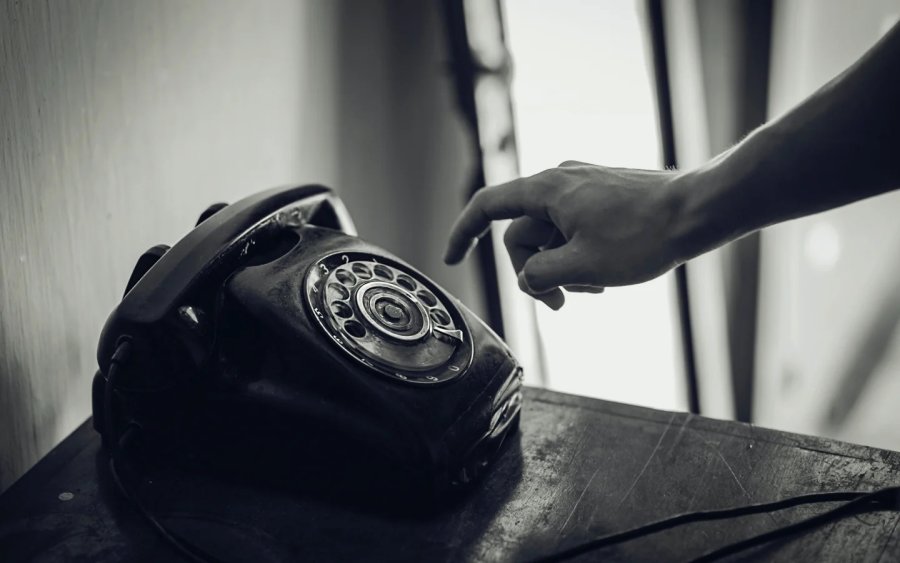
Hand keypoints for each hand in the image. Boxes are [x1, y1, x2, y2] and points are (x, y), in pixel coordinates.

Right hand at [444, 161, 685, 308]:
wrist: (698, 210)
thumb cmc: (644, 235)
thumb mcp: (583, 266)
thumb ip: (540, 277)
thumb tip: (528, 280)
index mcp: (545, 190)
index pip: (486, 207)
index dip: (462, 233)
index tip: (450, 258)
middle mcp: (559, 181)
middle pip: (523, 234)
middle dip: (535, 272)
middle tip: (563, 304)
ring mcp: (582, 187)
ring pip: (551, 235)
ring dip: (562, 267)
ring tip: (596, 286)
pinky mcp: (602, 196)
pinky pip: (574, 228)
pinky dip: (579, 254)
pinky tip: (606, 273)